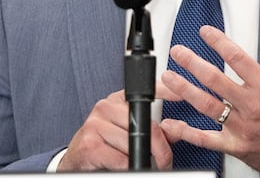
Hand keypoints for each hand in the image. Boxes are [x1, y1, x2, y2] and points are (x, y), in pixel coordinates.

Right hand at [58, 88, 173, 170]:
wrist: (77, 160)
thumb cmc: (105, 146)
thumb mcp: (130, 134)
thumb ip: (155, 131)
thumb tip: (177, 129)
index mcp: (117, 101)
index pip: (146, 91)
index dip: (167, 92)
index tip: (182, 96)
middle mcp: (105, 107)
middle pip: (146, 125)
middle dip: (160, 148)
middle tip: (165, 160)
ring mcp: (95, 125)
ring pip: (134, 144)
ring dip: (145, 161)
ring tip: (147, 166)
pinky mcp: (90, 145)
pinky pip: (121, 160)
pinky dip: (129, 167)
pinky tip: (128, 168)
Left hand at [157, 24, 259, 171]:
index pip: (237, 57)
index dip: (218, 41)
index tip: (205, 32)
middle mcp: (251, 105)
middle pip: (214, 79)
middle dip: (192, 62)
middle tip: (178, 52)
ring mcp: (241, 126)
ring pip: (206, 105)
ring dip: (184, 90)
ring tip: (168, 78)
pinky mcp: (236, 146)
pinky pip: (207, 140)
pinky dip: (187, 133)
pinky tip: (172, 124)